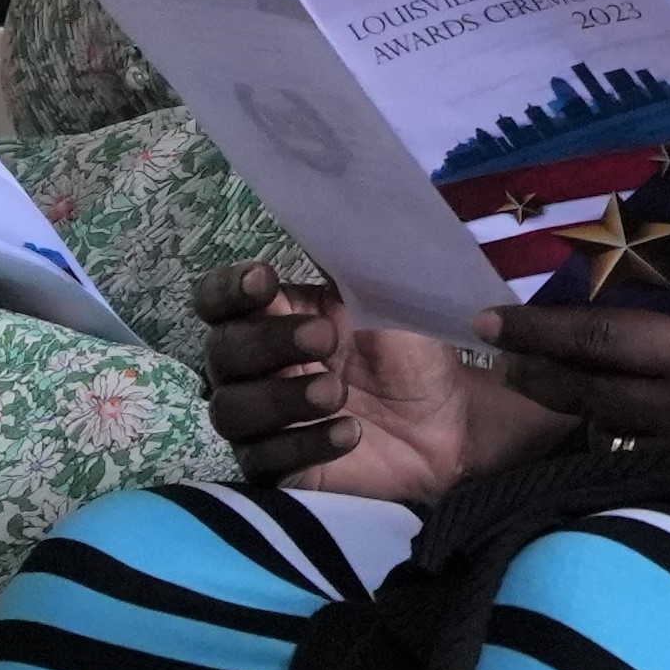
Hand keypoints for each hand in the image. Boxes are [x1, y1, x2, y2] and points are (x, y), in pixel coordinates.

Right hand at [192, 259, 564, 501]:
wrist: (451, 420)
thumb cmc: (413, 352)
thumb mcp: (394, 297)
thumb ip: (357, 257)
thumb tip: (330, 202)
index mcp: (277, 315)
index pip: (218, 297)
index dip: (228, 288)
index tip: (263, 281)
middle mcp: (255, 367)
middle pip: (220, 352)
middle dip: (267, 342)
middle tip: (325, 339)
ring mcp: (261, 420)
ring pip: (230, 409)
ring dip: (283, 397)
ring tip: (337, 393)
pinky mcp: (278, 468)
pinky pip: (264, 460)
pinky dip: (305, 443)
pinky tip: (350, 433)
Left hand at [481, 303, 669, 492]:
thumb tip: (634, 334)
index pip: (604, 339)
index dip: (542, 330)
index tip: (494, 321)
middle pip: (588, 389)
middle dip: (536, 371)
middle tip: (498, 354)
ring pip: (606, 427)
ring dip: (570, 406)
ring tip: (537, 386)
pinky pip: (637, 457)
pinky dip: (615, 437)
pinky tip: (601, 425)